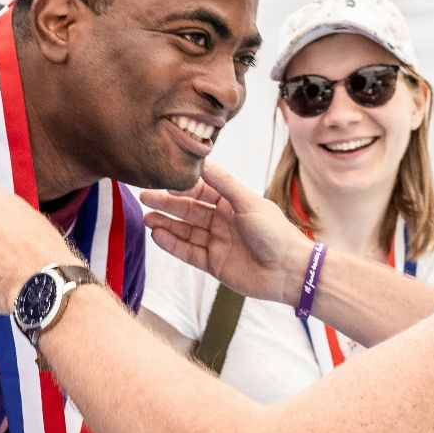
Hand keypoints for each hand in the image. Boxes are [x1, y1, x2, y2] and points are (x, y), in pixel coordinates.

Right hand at [140, 163, 311, 304]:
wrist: (288, 271)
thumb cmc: (275, 232)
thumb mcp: (248, 202)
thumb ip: (223, 183)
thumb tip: (202, 162)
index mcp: (233, 203)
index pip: (201, 190)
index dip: (182, 187)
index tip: (163, 181)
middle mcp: (222, 221)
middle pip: (189, 210)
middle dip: (167, 204)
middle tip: (145, 197)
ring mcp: (217, 242)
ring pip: (185, 231)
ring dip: (166, 224)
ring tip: (146, 218)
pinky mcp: (214, 263)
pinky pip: (188, 251)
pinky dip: (173, 244)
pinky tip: (157, 236)